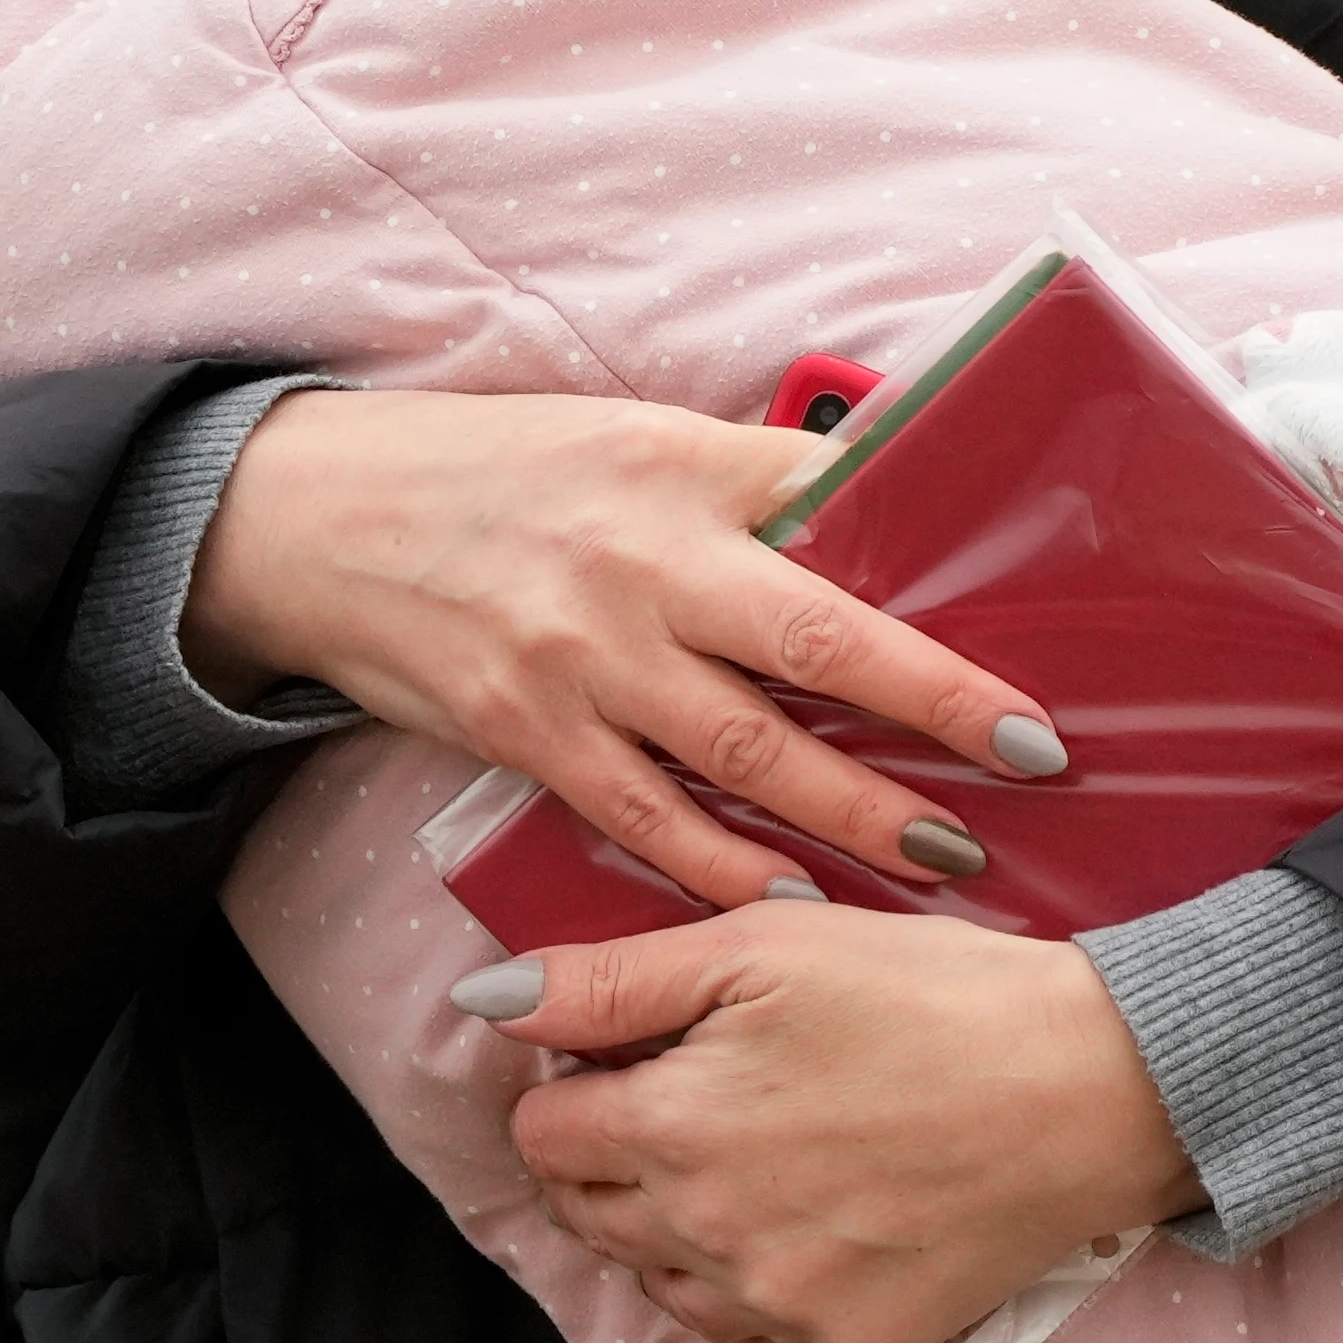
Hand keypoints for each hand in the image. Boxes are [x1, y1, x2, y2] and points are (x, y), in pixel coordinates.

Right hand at [184, 387, 1057, 906]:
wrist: (318, 518)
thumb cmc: (505, 473)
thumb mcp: (637, 441)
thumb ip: (755, 485)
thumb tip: (890, 508)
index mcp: (686, 472)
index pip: (845, 520)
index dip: (939, 591)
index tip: (1023, 664)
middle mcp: (642, 565)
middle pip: (815, 646)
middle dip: (931, 714)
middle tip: (1024, 771)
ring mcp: (582, 659)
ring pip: (744, 752)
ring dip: (849, 814)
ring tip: (942, 858)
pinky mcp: (527, 734)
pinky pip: (646, 818)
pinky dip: (723, 868)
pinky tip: (793, 901)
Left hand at [487, 904, 1201, 1342]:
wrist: (1096, 1089)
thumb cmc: (935, 996)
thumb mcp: (766, 948)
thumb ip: (609, 979)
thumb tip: (486, 1001)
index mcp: (668, 1133)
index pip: (543, 1133)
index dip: (585, 1080)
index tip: (653, 1052)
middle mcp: (702, 1243)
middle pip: (590, 1213)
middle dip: (622, 1153)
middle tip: (718, 1094)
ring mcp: (772, 1313)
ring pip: (661, 1282)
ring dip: (683, 1225)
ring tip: (777, 1153)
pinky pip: (749, 1338)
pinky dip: (760, 1287)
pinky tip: (822, 1219)